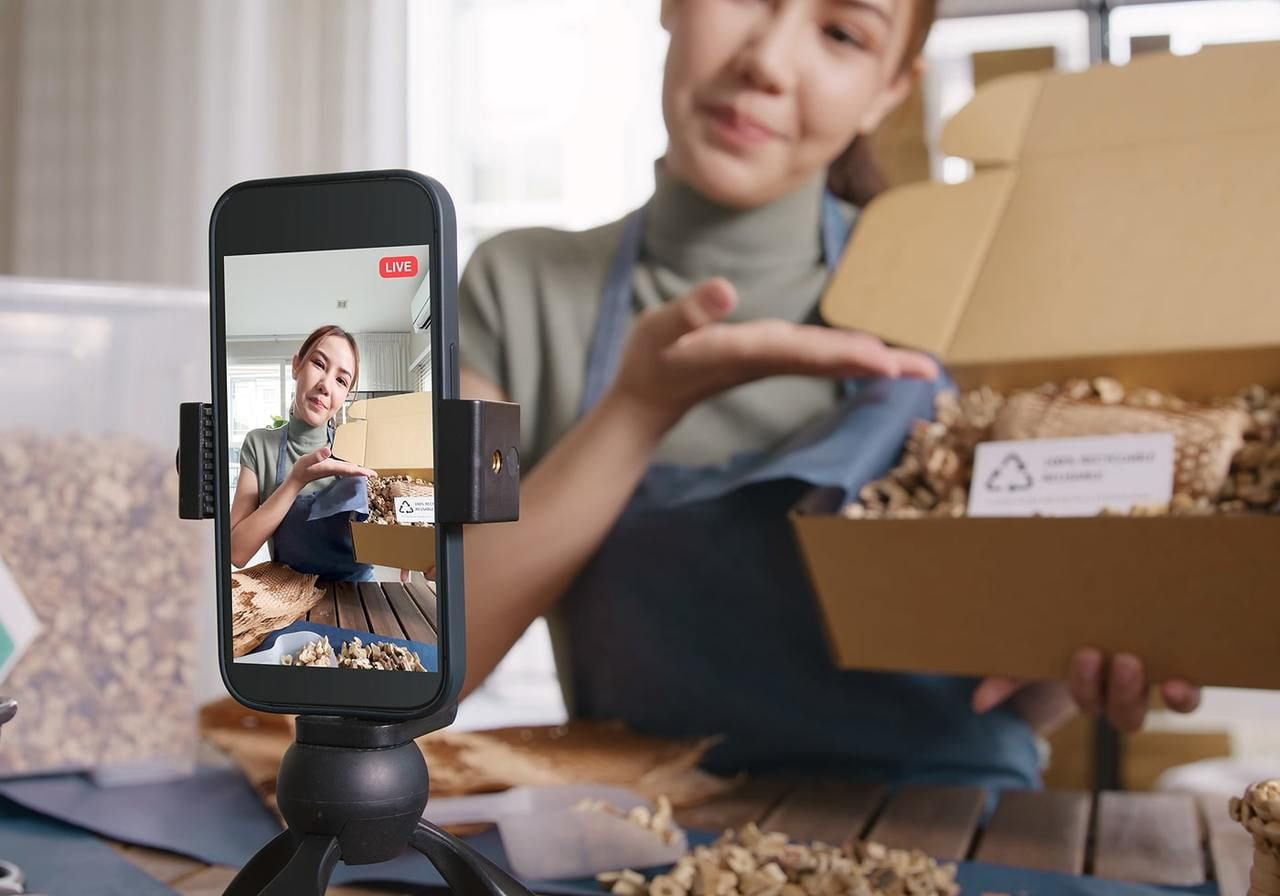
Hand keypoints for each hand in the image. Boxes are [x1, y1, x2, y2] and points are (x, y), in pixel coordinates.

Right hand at [287, 446, 375, 486]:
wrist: (297, 477)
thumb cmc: (302, 468)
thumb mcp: (308, 460)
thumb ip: (317, 456)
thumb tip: (328, 450)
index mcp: (332, 467)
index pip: (349, 470)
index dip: (360, 471)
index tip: (370, 474)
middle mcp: (335, 469)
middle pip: (352, 471)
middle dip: (364, 473)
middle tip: (375, 474)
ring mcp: (334, 469)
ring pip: (350, 471)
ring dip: (360, 471)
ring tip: (369, 472)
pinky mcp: (331, 468)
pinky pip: (345, 469)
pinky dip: (353, 469)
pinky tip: (356, 467)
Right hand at [606, 278, 939, 435]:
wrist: (649, 397)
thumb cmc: (654, 358)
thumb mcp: (662, 328)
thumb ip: (692, 312)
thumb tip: (725, 289)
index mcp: (746, 351)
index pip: (803, 352)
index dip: (844, 354)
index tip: (884, 361)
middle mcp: (769, 358)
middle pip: (832, 359)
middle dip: (880, 362)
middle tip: (928, 370)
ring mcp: (775, 360)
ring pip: (834, 360)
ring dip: (879, 362)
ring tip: (923, 367)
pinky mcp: (774, 357)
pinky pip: (825, 357)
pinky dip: (858, 356)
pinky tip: (884, 357)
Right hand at [972, 648, 1201, 733]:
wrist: (1099, 601)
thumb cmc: (1061, 629)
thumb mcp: (1035, 648)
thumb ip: (1009, 674)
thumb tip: (978, 703)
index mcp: (1090, 688)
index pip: (1091, 701)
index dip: (1089, 688)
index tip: (1086, 654)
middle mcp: (1123, 691)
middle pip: (1122, 714)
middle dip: (1115, 690)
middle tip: (1107, 655)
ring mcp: (1153, 681)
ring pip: (1153, 706)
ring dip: (1141, 691)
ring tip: (1134, 661)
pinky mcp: (1177, 668)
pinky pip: (1185, 697)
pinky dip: (1182, 694)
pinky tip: (1180, 681)